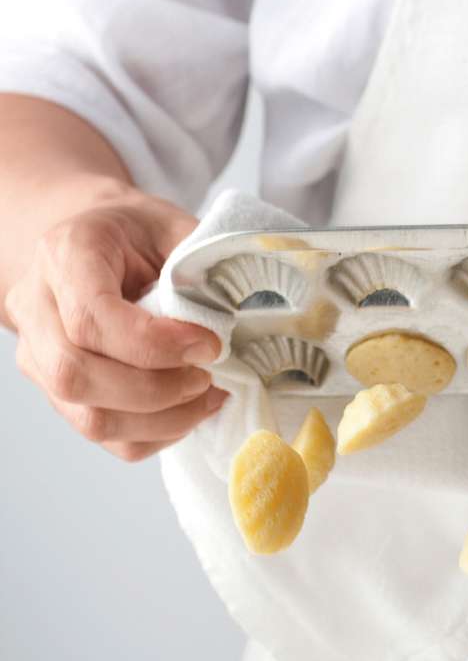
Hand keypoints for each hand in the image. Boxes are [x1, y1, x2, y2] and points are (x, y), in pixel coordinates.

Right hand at [7, 189, 226, 461]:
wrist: (90, 240)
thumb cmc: (134, 233)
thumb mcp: (170, 224)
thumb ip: (199, 260)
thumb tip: (238, 311)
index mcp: (64, 256)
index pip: (90, 318)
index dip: (154, 344)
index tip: (210, 345)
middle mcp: (37, 309)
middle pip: (76, 375)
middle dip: (157, 389)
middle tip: (208, 375)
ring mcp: (39, 357)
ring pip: (88, 417)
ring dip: (162, 419)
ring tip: (209, 394)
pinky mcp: (58, 393)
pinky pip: (104, 436)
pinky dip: (156, 433)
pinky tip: (191, 408)